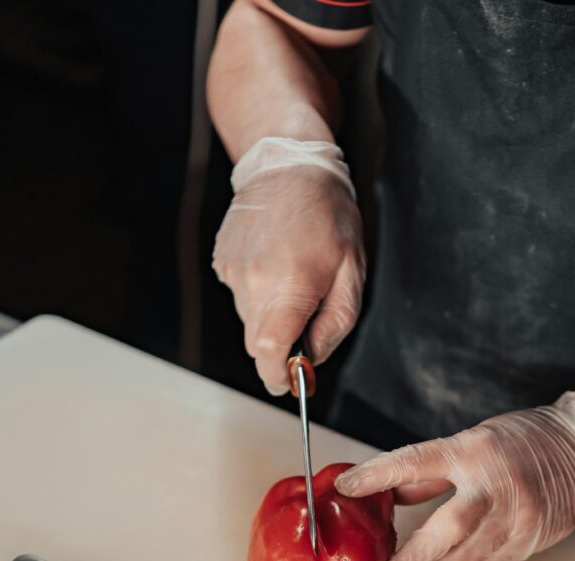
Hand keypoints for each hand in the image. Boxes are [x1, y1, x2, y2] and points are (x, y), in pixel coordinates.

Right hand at [213, 166, 364, 394]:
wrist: (288, 164)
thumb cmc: (328, 216)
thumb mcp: (351, 273)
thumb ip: (334, 325)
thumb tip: (311, 360)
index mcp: (288, 288)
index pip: (270, 355)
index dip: (279, 377)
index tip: (291, 382)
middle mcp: (253, 283)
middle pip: (258, 345)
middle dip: (281, 347)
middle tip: (306, 320)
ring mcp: (233, 272)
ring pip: (250, 320)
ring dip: (271, 314)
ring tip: (293, 276)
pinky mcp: (222, 263)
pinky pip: (241, 296)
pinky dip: (258, 292)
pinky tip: (275, 263)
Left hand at [335, 393, 574, 560]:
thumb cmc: (524, 440)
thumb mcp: (474, 439)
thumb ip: (431, 470)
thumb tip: (389, 491)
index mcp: (473, 450)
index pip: (415, 461)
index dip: (377, 475)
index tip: (346, 487)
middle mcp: (495, 484)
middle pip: (449, 527)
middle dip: (416, 556)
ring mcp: (517, 516)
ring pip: (468, 557)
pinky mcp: (529, 539)